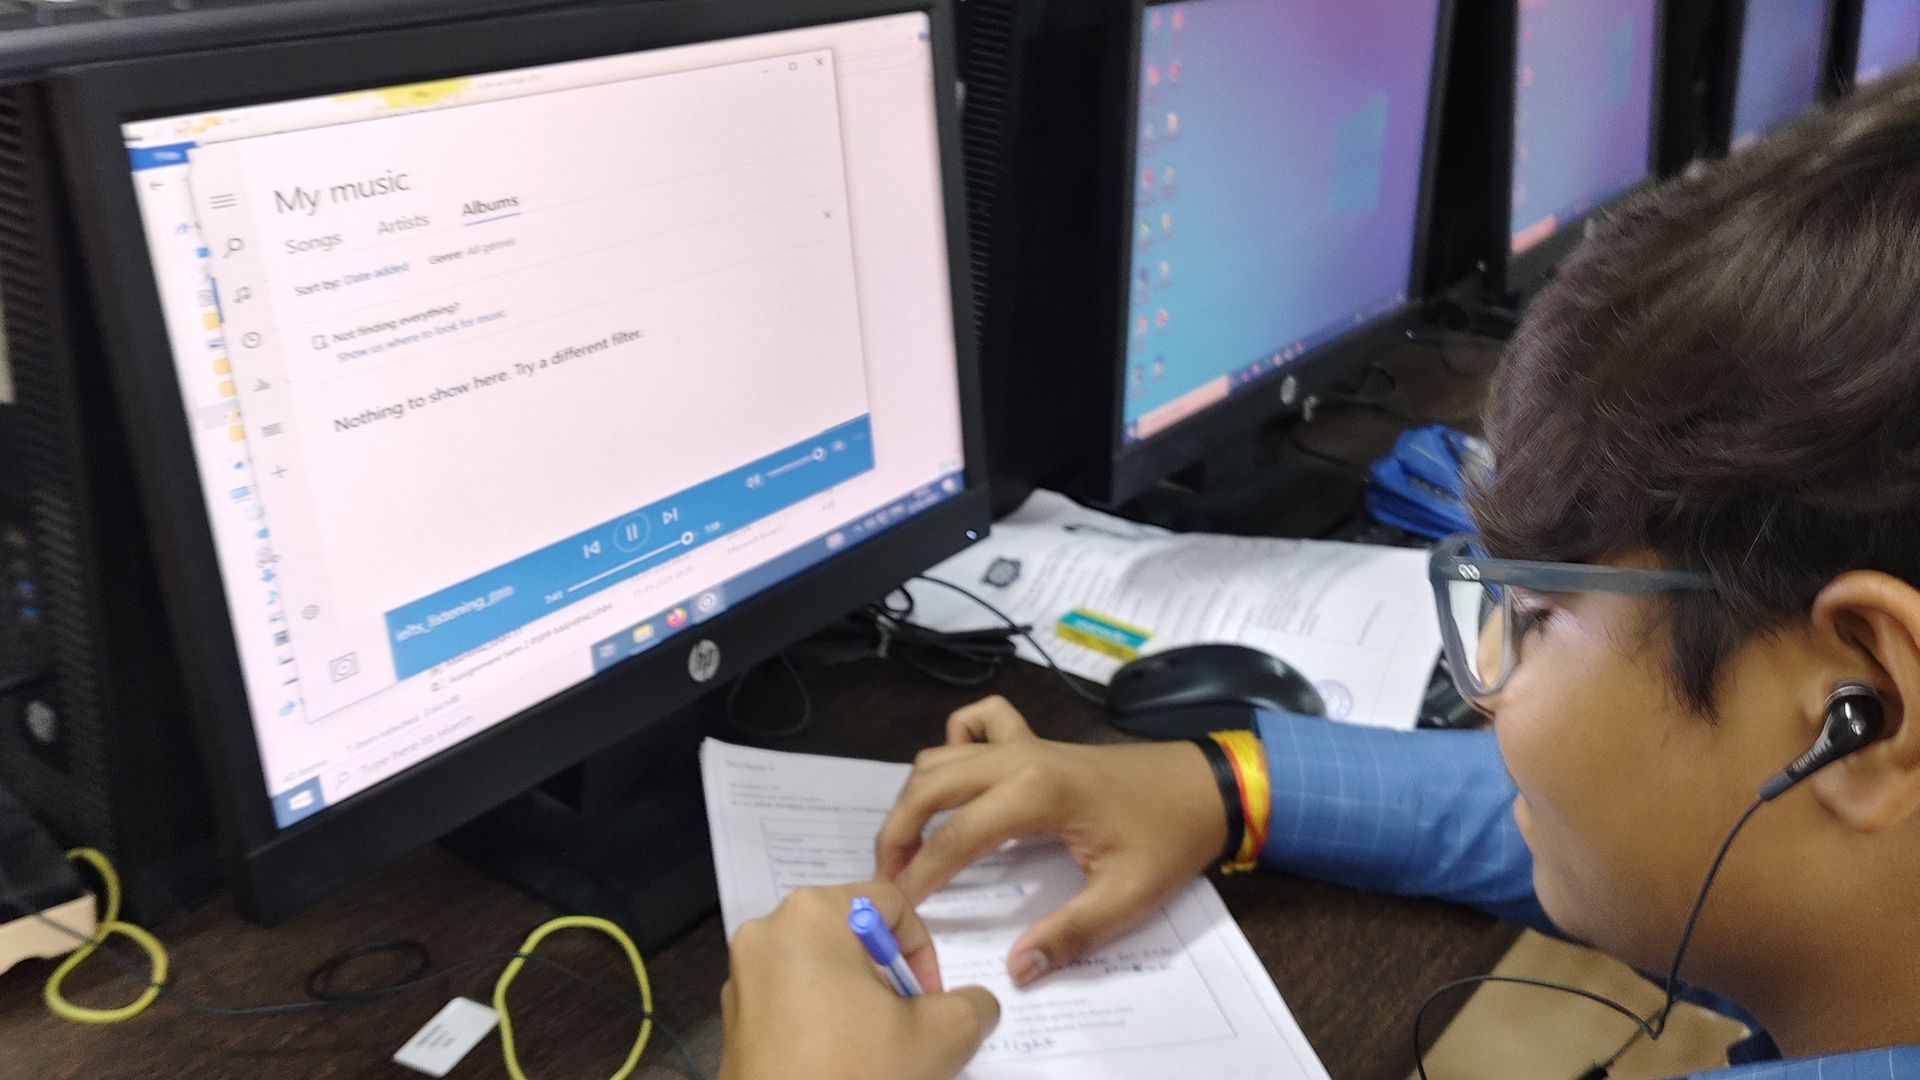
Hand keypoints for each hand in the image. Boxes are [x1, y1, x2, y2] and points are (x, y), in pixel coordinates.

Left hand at [718, 882, 998, 1079]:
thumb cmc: (855, 1073)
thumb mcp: (940, 1037)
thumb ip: (972, 1006)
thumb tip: (977, 1003)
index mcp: (812, 915)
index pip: (891, 905)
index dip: (922, 954)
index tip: (927, 1004)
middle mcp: (768, 932)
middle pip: (852, 937)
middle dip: (888, 980)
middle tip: (904, 1028)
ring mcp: (742, 976)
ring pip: (822, 970)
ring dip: (857, 1002)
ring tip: (872, 1050)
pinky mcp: (735, 1018)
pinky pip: (791, 1000)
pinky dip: (821, 1022)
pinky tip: (838, 1062)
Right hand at [875, 696, 1226, 987]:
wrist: (1206, 786)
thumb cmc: (1170, 837)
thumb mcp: (1128, 896)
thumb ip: (1070, 934)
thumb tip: (1018, 968)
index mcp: (1038, 793)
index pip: (956, 837)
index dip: (921, 875)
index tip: (899, 906)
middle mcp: (1020, 758)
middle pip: (930, 784)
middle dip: (899, 831)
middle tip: (891, 876)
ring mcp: (1026, 743)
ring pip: (942, 753)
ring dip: (918, 794)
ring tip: (915, 843)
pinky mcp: (1036, 741)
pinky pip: (978, 722)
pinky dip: (956, 740)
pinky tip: (964, 779)